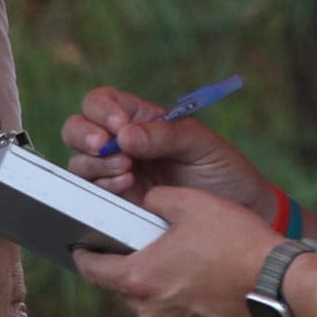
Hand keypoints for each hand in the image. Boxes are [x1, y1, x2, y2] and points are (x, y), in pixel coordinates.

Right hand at [59, 86, 269, 213]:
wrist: (238, 214)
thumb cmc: (224, 172)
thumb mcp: (203, 145)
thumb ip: (166, 135)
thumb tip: (124, 134)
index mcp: (141, 120)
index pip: (102, 102)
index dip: (102, 110)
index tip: (119, 125)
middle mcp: (121, 145)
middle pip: (77, 129)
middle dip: (84, 135)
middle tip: (104, 146)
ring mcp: (116, 174)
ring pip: (79, 162)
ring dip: (96, 164)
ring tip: (128, 171)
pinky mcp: (117, 203)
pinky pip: (90, 193)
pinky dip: (103, 186)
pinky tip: (129, 186)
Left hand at [73, 187, 278, 316]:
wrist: (285, 290)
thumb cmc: (239, 243)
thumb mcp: (193, 203)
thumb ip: (157, 200)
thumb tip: (145, 203)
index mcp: (140, 278)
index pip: (93, 270)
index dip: (85, 256)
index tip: (82, 249)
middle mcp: (150, 312)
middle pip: (127, 289)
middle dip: (136, 271)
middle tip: (155, 252)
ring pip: (155, 309)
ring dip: (164, 292)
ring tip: (191, 271)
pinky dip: (188, 312)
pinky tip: (210, 293)